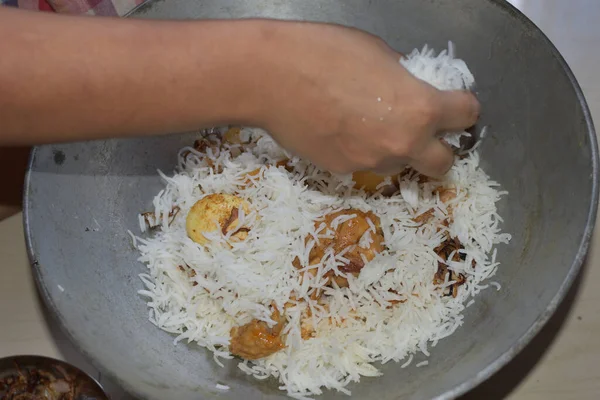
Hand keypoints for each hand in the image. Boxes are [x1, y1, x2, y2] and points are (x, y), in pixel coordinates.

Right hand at [251, 22, 479, 176]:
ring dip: (398, 149)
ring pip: (401, 164)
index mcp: (420, 108)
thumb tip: (409, 87)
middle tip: (422, 130)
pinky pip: (365, 164)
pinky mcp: (342, 171)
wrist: (271, 78)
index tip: (452, 102)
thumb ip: (404, 77)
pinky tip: (339, 129)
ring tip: (368, 124)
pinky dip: (362, 151)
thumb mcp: (378, 53)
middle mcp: (402, 144)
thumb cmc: (325, 52)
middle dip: (440, 148)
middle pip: (444, 164)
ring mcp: (371, 163)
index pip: (467, 116)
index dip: (462, 106)